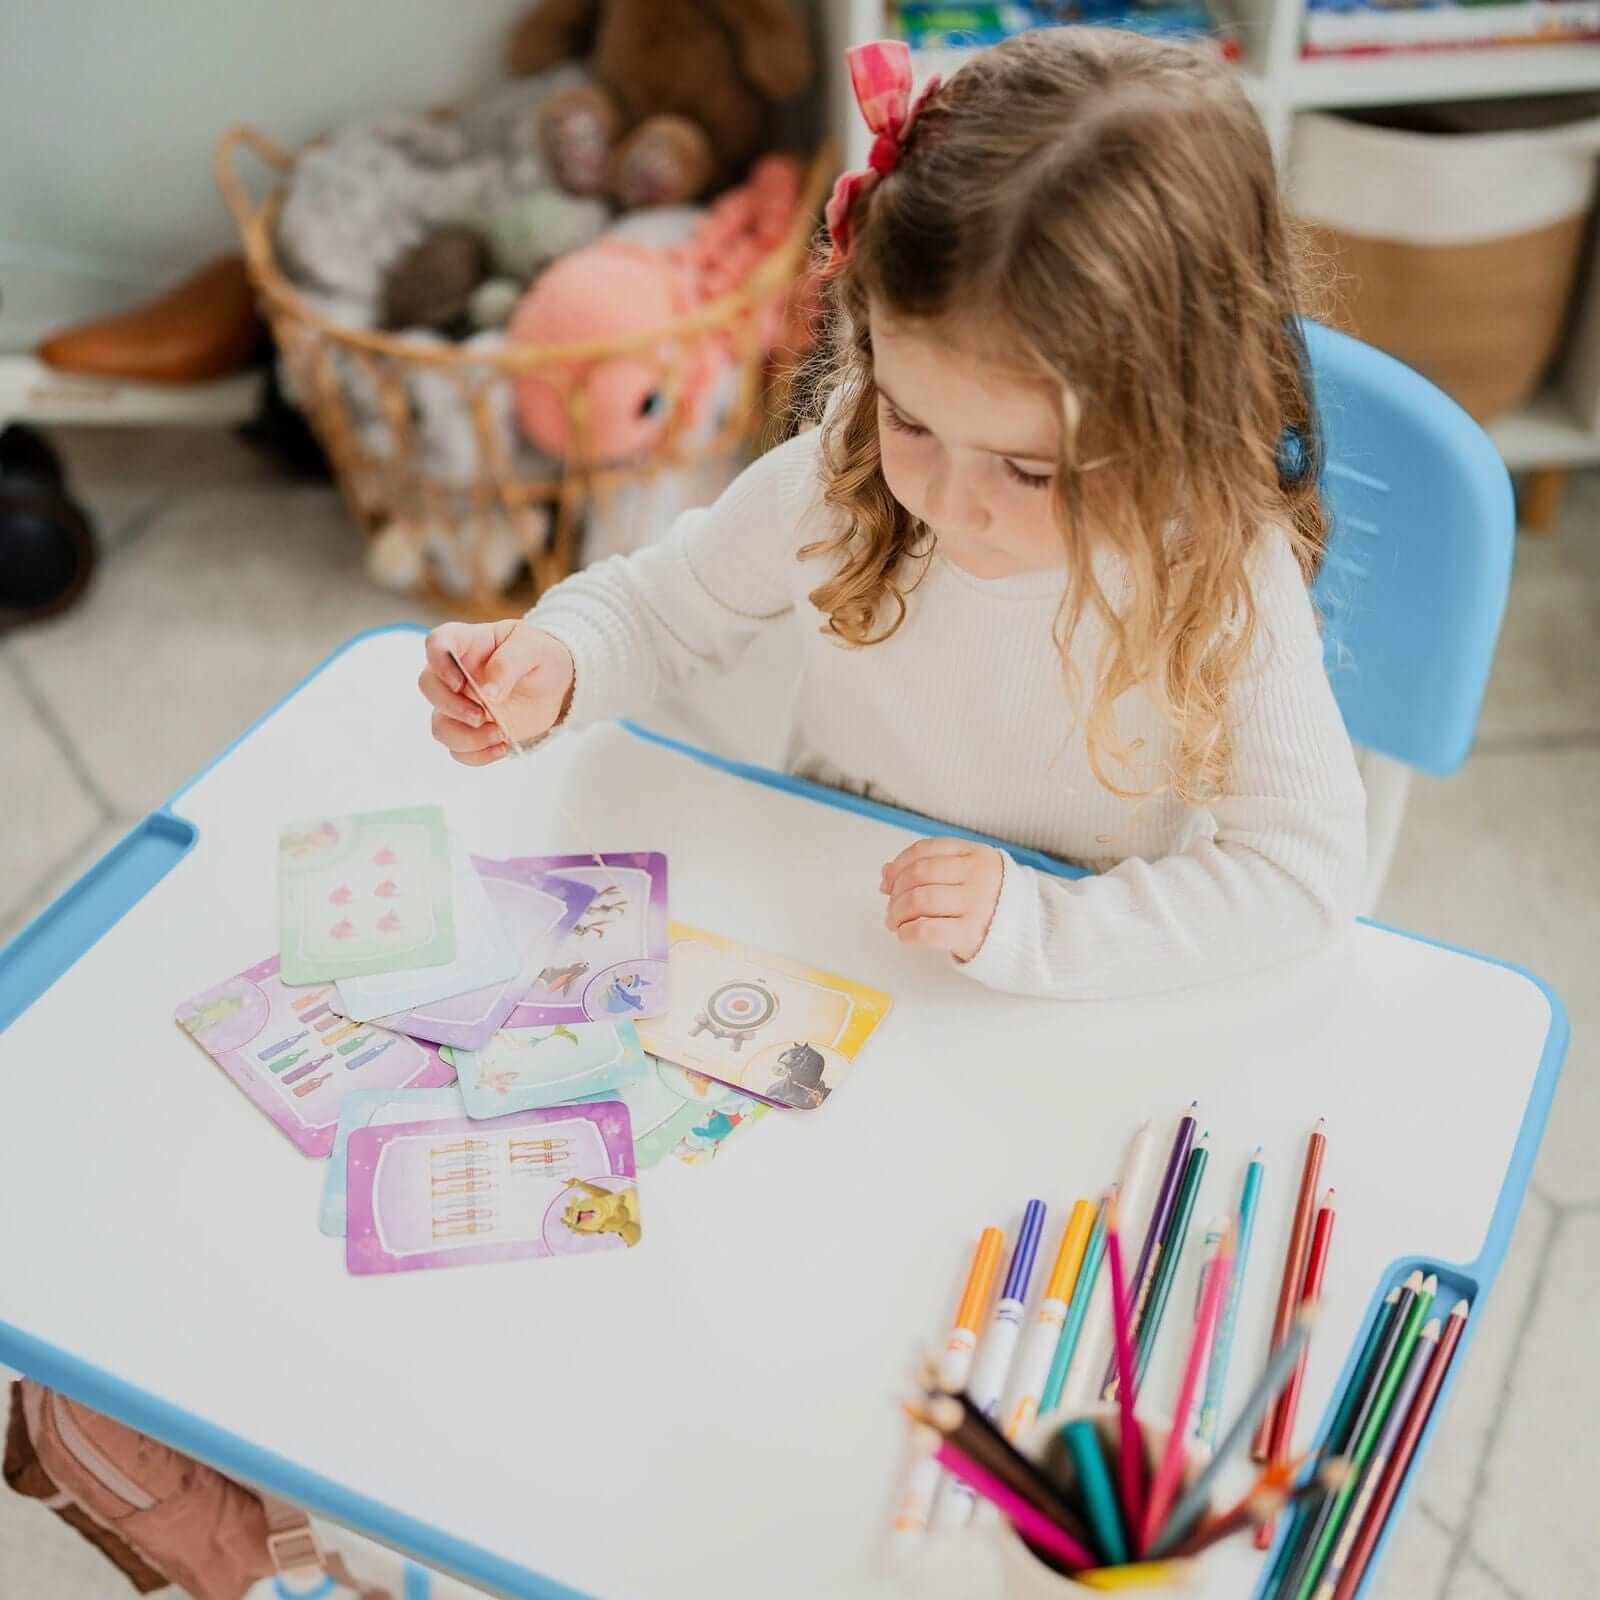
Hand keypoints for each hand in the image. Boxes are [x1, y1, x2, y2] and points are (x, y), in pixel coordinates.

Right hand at [420, 621, 573, 766]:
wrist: (556, 684)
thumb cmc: (541, 656)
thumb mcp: (534, 648)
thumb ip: (509, 663)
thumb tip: (488, 692)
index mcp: (468, 643)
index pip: (437, 644)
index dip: (439, 663)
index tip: (460, 682)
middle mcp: (456, 674)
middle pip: (428, 687)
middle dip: (451, 706)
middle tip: (481, 715)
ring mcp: (461, 704)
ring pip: (440, 726)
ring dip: (465, 737)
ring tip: (500, 734)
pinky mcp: (472, 731)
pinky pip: (458, 750)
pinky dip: (477, 755)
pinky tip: (502, 747)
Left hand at [880, 838, 1004, 961]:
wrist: (1032, 934)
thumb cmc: (994, 903)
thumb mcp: (971, 874)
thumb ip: (933, 867)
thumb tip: (886, 872)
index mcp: (977, 854)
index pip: (925, 850)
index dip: (899, 865)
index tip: (888, 881)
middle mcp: (978, 875)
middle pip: (918, 874)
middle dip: (895, 892)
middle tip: (891, 908)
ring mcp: (976, 904)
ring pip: (919, 900)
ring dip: (896, 913)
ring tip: (895, 923)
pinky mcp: (971, 934)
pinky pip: (927, 930)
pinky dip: (907, 933)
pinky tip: (906, 935)